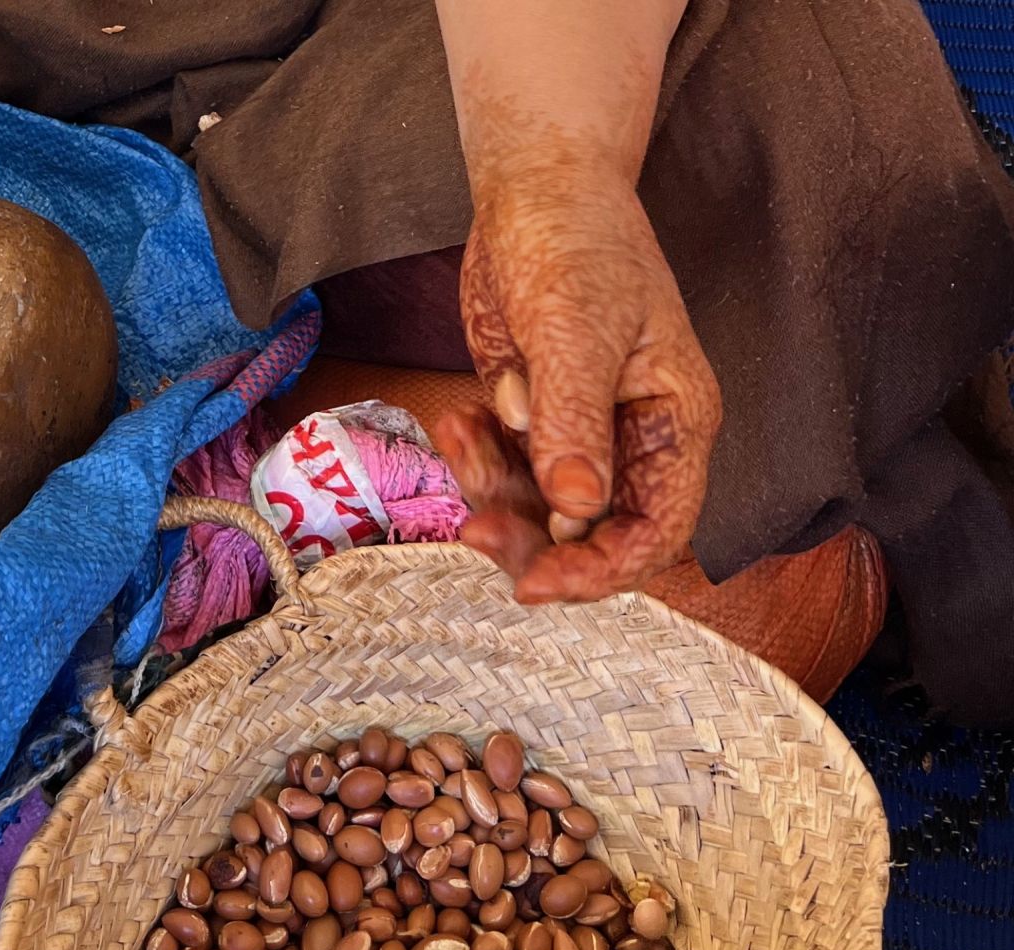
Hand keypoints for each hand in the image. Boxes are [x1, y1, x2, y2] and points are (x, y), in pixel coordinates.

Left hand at [431, 162, 720, 602]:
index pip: (655, 530)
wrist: (533, 187)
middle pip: (591, 536)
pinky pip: (502, 471)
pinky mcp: (532, 421)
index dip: (601, 570)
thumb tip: (577, 506)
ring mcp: (579, 433)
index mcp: (672, 423)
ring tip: (461, 428)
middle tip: (473, 529)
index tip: (538, 581)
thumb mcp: (575, 327)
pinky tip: (458, 416)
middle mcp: (632, 440)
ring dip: (491, 491)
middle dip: (531, 542)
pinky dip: (474, 458)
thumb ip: (575, 419)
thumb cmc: (576, 238)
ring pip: (536, 510)